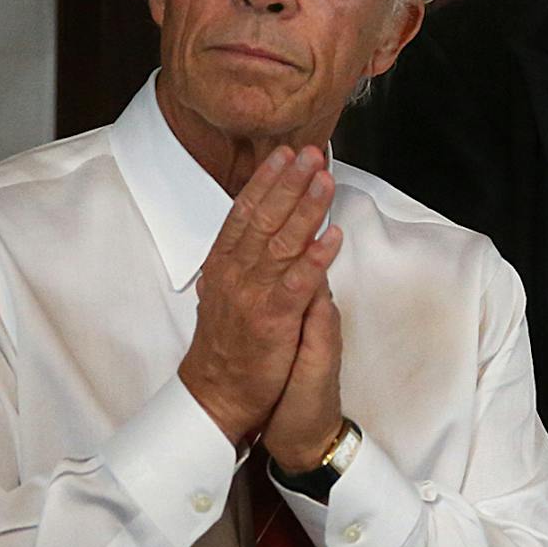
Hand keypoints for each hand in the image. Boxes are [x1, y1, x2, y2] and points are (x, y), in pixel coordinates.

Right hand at [179, 147, 341, 444]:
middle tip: (310, 153)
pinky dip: (314, 259)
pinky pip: (296, 284)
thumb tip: (271, 228)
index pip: (244, 212)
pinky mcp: (273, 320)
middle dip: (289, 183)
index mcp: (223, 264)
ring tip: (324, 180)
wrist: (217, 393)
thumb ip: (246, 260)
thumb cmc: (228, 343)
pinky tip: (331, 238)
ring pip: (281, 243)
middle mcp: (235, 274)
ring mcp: (252, 296)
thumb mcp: (227, 291)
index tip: (284, 154)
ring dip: (305, 209)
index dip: (265, 181)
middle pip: (263, 218)